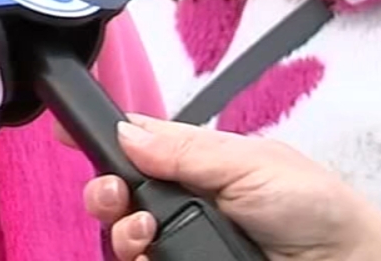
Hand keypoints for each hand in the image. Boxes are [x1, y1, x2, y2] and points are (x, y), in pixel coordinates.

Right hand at [59, 115, 380, 260]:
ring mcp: (182, 243)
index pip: (135, 145)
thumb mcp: (251, 164)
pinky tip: (150, 255)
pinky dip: (137, 260)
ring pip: (122, 239)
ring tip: (145, 234)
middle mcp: (182, 203)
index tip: (66, 134)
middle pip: (117, 195)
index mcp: (196, 163)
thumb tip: (127, 132)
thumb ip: (186, 150)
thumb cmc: (314, 208)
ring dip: (121, 232)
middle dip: (103, 192)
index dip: (101, 139)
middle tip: (115, 197)